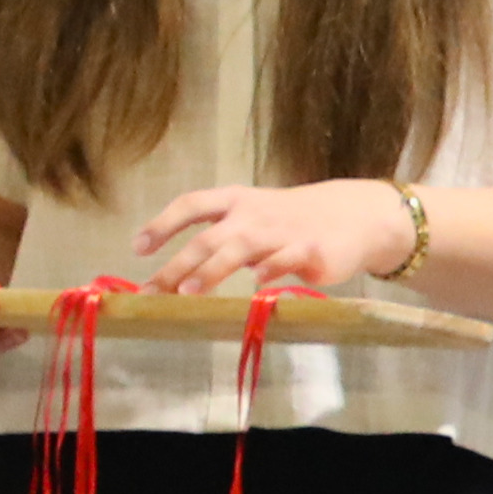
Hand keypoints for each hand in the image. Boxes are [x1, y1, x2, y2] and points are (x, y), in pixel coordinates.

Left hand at [134, 177, 425, 294]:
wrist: (355, 215)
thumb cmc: (293, 221)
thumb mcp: (254, 217)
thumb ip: (220, 238)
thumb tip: (174, 274)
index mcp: (236, 202)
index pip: (191, 205)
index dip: (162, 224)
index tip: (137, 248)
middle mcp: (254, 214)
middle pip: (208, 237)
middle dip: (177, 264)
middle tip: (152, 291)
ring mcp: (282, 231)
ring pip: (240, 247)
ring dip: (213, 268)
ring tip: (189, 291)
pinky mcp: (310, 250)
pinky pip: (286, 259)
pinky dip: (271, 270)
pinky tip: (257, 286)